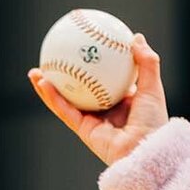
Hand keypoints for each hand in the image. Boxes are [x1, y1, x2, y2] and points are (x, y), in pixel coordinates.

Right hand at [27, 33, 168, 164]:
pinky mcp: (84, 131)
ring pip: (66, 100)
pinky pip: (65, 110)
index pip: (105, 79)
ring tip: (36, 70)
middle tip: (55, 55)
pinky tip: (42, 81)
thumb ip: (146, 63)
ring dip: (49, 86)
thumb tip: (135, 36)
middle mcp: (106, 111)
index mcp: (124, 101)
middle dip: (66, 74)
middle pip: (81, 89)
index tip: (85, 46)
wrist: (146, 153)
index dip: (94, 65)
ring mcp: (93, 121)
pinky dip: (52, 97)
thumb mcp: (153, 88)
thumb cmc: (153, 123)